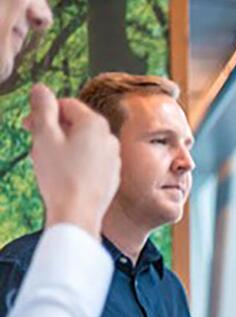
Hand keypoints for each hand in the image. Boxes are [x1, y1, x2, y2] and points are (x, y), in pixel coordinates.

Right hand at [24, 84, 119, 237]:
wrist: (78, 215)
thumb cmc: (60, 177)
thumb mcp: (44, 136)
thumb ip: (43, 109)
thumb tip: (41, 88)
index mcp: (95, 124)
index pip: (66, 105)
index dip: (44, 112)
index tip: (27, 125)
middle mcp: (110, 138)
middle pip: (76, 124)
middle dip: (53, 130)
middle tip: (34, 144)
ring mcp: (113, 158)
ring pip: (83, 144)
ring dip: (62, 147)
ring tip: (47, 163)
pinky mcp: (112, 176)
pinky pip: (90, 161)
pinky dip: (75, 163)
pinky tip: (62, 176)